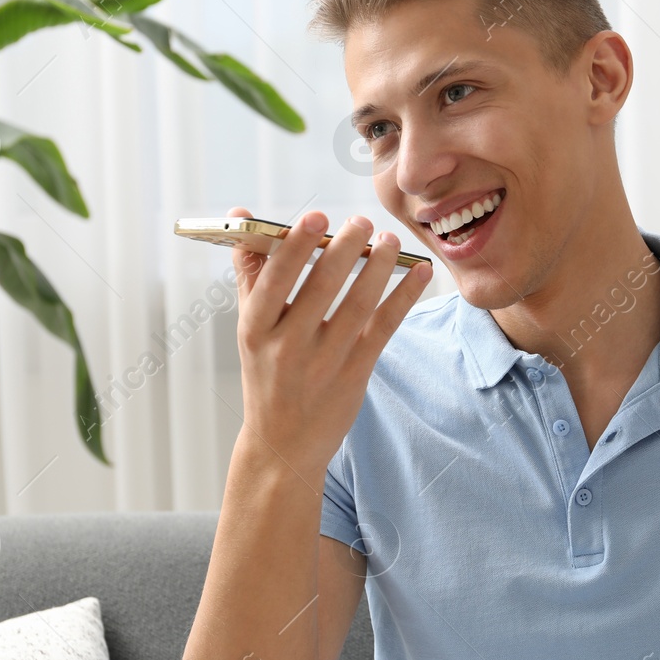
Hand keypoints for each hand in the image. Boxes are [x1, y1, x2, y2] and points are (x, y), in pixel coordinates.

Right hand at [228, 205, 431, 474]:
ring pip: (357, 306)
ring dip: (378, 268)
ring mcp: (324, 363)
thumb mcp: (250, 328)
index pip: (273, 282)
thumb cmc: (267, 374)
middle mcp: (287, 347)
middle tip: (361, 221)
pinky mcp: (355, 375)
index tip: (315, 217)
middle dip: (343, 250)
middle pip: (320, 289)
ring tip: (389, 239)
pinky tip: (419, 272)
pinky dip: (403, 297)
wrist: (284, 444)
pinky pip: (383, 329)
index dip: (294, 248)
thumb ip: (250, 272)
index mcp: (255, 330)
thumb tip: (240, 215)